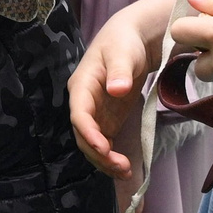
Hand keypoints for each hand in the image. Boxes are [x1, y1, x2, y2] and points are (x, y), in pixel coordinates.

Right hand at [69, 8, 155, 178]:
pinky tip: (125, 167)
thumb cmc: (124, 42)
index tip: (104, 148)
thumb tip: (117, 90)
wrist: (132, 39)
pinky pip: (104, 142)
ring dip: (105, 160)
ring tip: (126, 172)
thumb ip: (119, 71)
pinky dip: (111, 157)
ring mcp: (95, 112)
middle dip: (99, 154)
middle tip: (122, 167)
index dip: (88, 133)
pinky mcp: (107, 118)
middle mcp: (84, 102)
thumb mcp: (122, 53)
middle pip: (84, 134)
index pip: (79, 113)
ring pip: (92, 143)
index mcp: (82, 85)